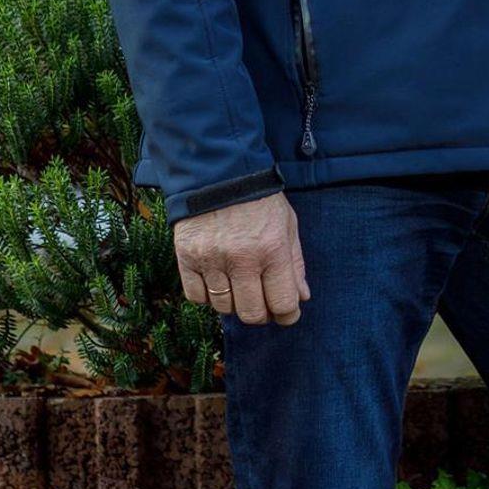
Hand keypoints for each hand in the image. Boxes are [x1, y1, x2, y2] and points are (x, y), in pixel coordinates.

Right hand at [173, 192, 310, 325]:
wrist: (219, 173)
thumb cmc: (259, 199)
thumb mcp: (287, 224)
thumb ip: (295, 262)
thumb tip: (301, 297)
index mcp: (272, 249)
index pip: (282, 303)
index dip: (287, 315)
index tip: (287, 314)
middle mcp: (241, 259)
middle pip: (251, 313)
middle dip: (261, 314)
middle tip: (263, 303)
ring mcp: (211, 260)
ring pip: (224, 308)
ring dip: (234, 304)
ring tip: (240, 287)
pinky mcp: (187, 258)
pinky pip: (196, 297)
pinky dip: (208, 296)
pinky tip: (217, 282)